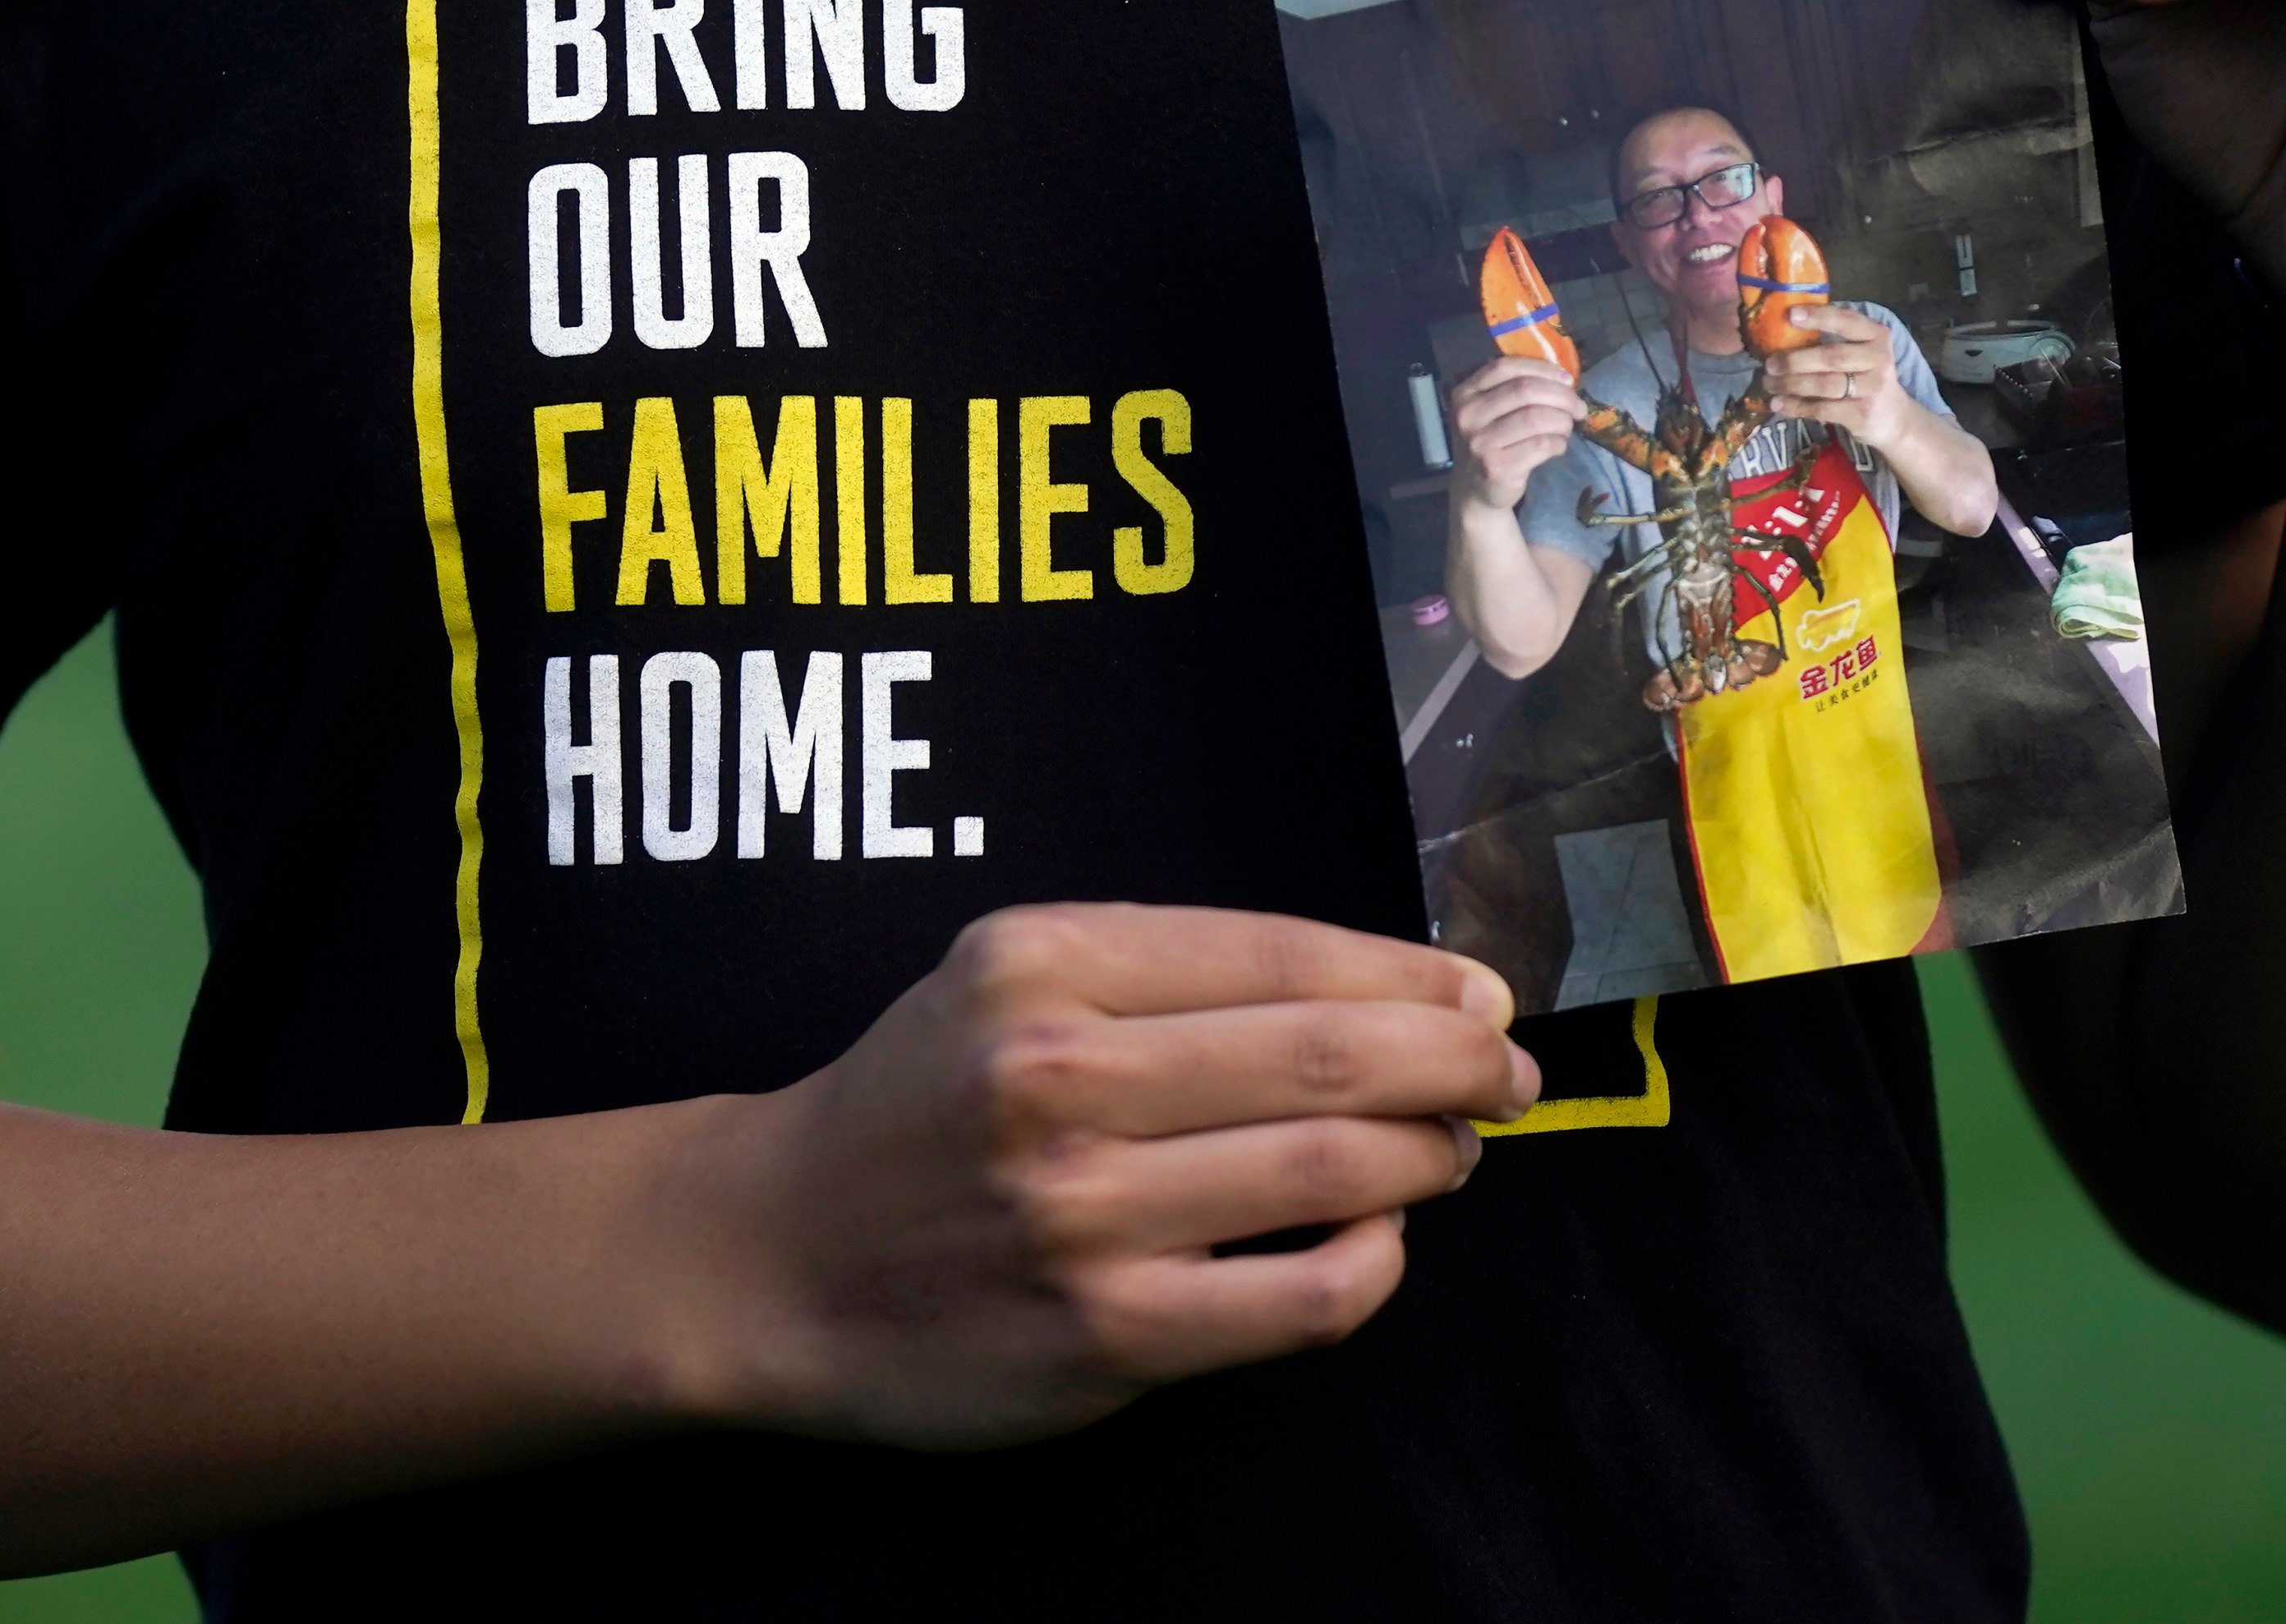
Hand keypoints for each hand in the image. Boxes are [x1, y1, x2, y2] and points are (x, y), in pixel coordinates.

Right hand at [703, 903, 1536, 1450]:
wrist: (773, 1254)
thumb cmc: (921, 1101)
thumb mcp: (1007, 974)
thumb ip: (1172, 970)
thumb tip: (1396, 983)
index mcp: (1043, 963)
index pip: (1283, 953)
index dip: (1412, 972)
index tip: (1479, 991)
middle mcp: (1056, 1075)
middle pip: (1331, 1055)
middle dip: (1458, 1057)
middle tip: (1511, 1070)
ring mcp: (1080, 1213)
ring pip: (1334, 1172)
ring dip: (1433, 1153)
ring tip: (1455, 1148)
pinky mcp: (1105, 1333)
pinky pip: (1302, 1298)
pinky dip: (1376, 1264)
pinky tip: (1380, 1243)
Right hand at [1444, 356, 1587, 513]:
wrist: (1475, 489)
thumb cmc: (1492, 443)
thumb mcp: (1491, 411)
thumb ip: (1516, 389)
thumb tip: (1564, 378)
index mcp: (1465, 393)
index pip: (1506, 367)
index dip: (1542, 368)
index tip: (1567, 379)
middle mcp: (1468, 415)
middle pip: (1525, 390)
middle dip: (1562, 396)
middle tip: (1578, 408)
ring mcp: (1479, 442)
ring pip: (1536, 417)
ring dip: (1562, 421)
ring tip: (1566, 429)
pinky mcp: (1496, 467)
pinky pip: (1541, 445)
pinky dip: (1559, 443)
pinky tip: (1558, 447)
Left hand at [1761, 303, 1911, 442]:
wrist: (1894, 418)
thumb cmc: (1866, 377)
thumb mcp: (1860, 352)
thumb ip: (1833, 339)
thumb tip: (1782, 330)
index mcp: (1876, 336)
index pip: (1847, 321)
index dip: (1819, 317)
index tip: (1791, 314)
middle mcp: (1878, 359)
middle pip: (1831, 357)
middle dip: (1795, 360)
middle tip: (1769, 363)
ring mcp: (1872, 388)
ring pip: (1824, 384)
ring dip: (1791, 384)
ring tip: (1769, 383)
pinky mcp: (1862, 414)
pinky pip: (1822, 409)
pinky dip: (1796, 406)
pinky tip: (1777, 404)